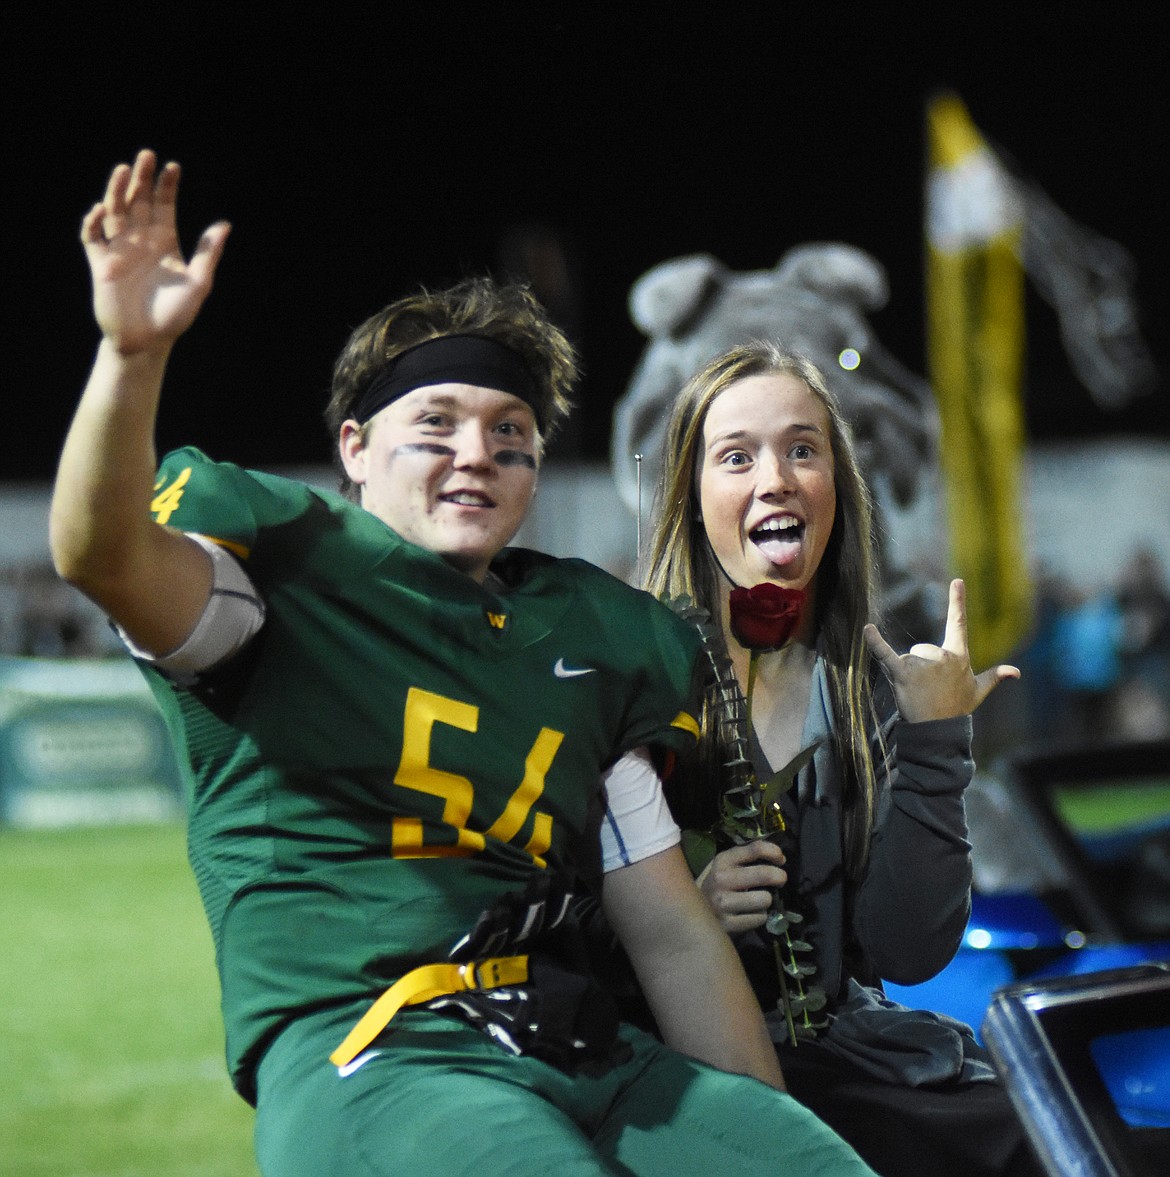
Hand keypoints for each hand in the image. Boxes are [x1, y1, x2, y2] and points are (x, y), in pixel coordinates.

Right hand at [80, 150, 229, 354]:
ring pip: (115, 212)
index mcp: (165, 242)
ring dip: (117, 191)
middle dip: (142, 179)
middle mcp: (141, 241)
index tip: (173, 166)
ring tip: (123, 170)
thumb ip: (208, 253)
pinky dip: (93, 223)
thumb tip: (225, 224)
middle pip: (139, 201)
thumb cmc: (175, 315)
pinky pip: (92, 238)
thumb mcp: (198, 282)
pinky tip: (101, 211)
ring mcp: (120, 250)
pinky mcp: (101, 264)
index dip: (167, 186)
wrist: (147, 341)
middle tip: (146, 155)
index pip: (165, 206)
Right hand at [696, 841, 786, 934]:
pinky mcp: (727, 924)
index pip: (756, 849)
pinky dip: (758, 917)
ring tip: (756, 902)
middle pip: (764, 874)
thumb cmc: (715, 886)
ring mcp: (723, 902)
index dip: (775, 852)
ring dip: (766, 901)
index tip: (781, 860)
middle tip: (779, 882)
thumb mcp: (724, 865)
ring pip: (765, 899)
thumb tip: (780, 858)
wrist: (690, 913)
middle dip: (779, 877)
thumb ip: (746, 858)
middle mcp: (721, 879)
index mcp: (722, 860)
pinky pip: (759, 918)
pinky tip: (747, 915)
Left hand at [864, 578, 1019, 721]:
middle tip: (928, 688)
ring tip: (918, 692)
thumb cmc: (956, 709)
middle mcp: (941, 657)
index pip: (958, 624)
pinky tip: (867, 629)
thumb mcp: (977, 692)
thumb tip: (1016, 672)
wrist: (938, 730)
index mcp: (958, 656)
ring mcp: (922, 665)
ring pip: (908, 657)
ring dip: (909, 673)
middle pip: (922, 650)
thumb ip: (994, 677)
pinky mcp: (902, 674)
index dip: (957, 602)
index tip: (957, 581)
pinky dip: (874, 642)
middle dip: (922, 667)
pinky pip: (884, 653)